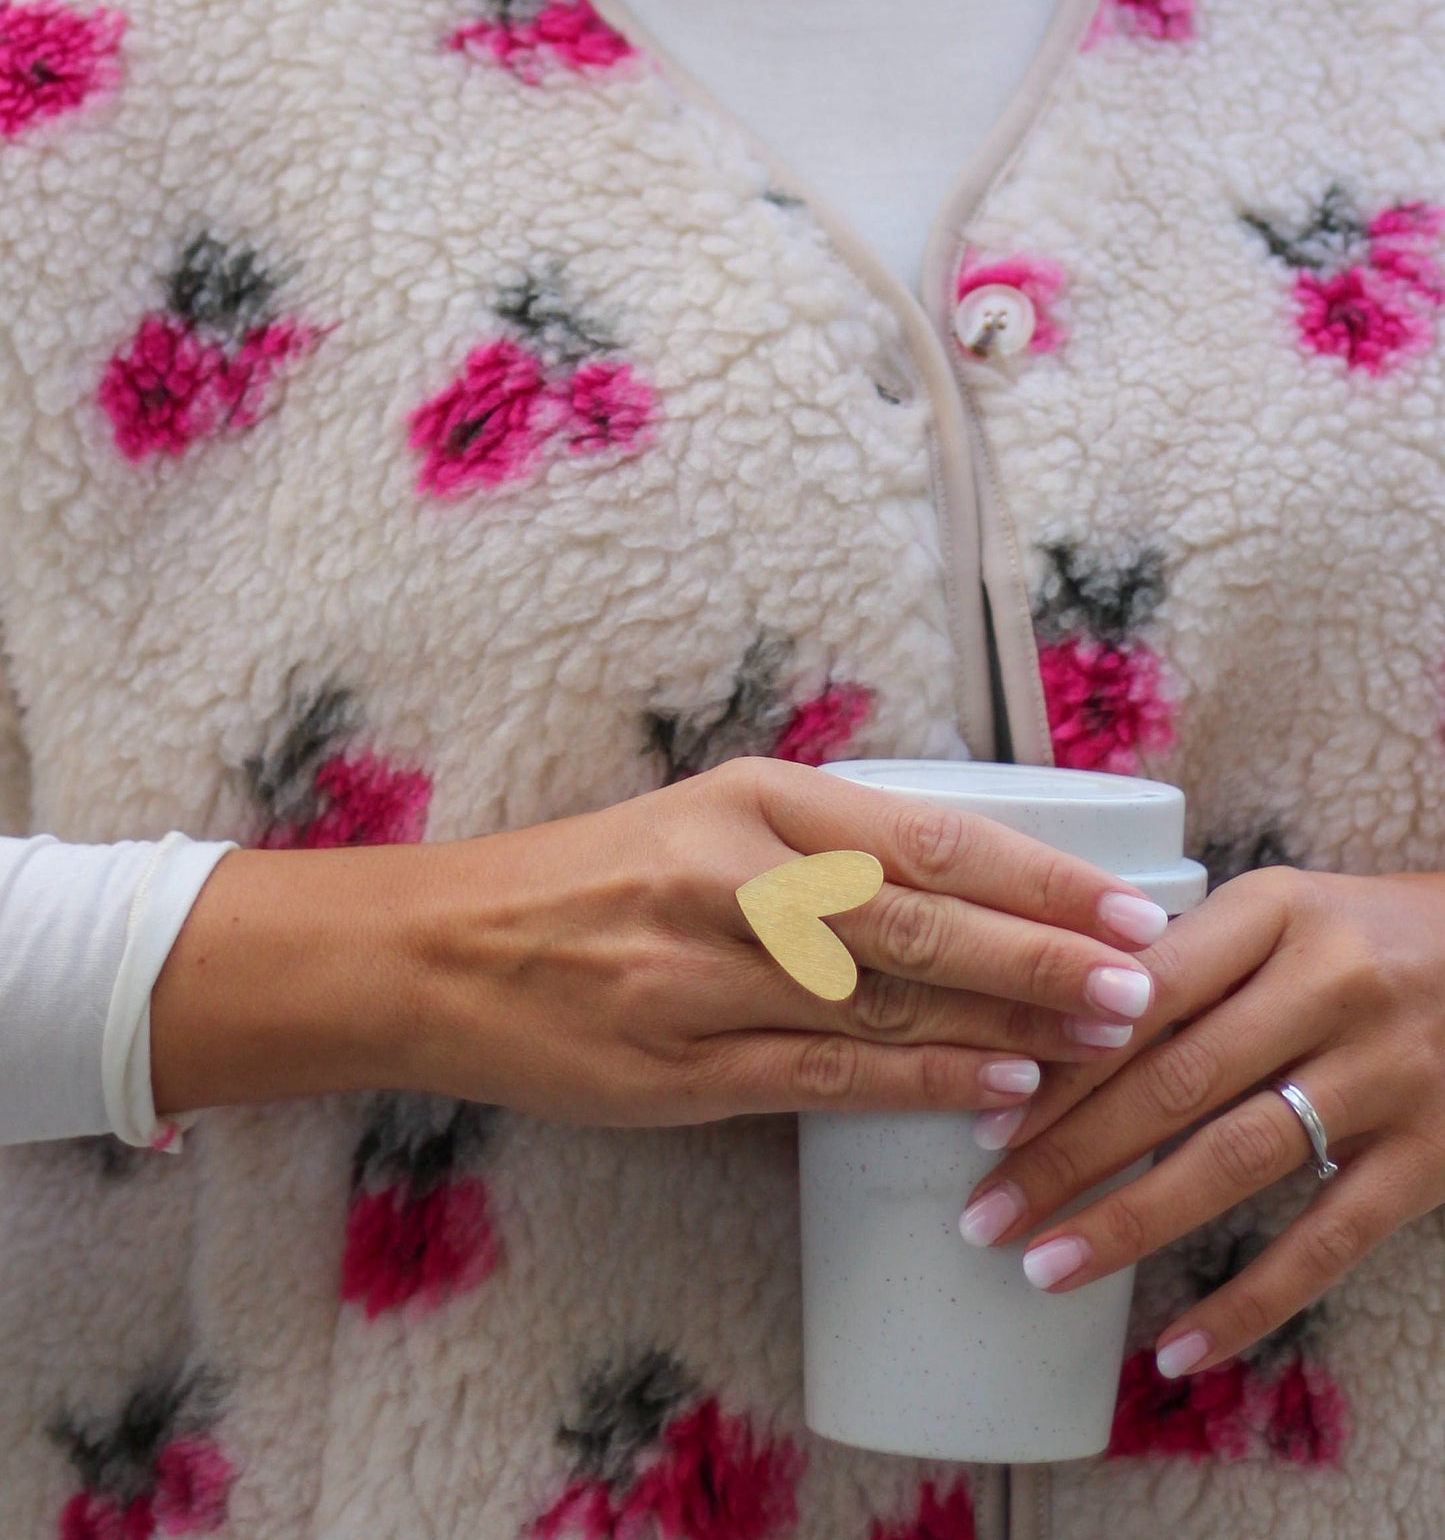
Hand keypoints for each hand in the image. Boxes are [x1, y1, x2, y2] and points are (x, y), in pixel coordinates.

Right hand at [153, 756, 1166, 1126]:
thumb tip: (971, 886)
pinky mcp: (682, 1066)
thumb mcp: (709, 824)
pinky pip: (827, 1077)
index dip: (1036, 875)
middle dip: (1043, 954)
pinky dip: (920, 1085)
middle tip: (1140, 980)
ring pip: (885, 1002)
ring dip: (1006, 1024)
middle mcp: (735, 879)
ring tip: (1102, 1040)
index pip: (928, 836)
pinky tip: (995, 1093)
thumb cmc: (595, 877)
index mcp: (755, 800)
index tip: (1121, 904)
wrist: (449, 950)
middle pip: (922, 919)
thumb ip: (824, 847)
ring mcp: (705, 978)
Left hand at [958, 866, 1444, 1380]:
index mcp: (1276, 909)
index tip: (986, 1121)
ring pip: (1235, 1160)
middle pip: (1176, 1080)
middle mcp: (1331, 985)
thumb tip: (1043, 1028)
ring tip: (1045, 1268)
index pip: (1147, 992)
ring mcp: (1385, 1074)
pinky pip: (1327, 1242)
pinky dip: (1249, 1301)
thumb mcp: (1278, 911)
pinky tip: (1178, 1345)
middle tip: (985, 1213)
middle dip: (1068, 1154)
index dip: (1064, 1063)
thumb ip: (1182, 956)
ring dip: (1130, 1223)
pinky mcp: (1430, 1157)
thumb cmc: (1359, 935)